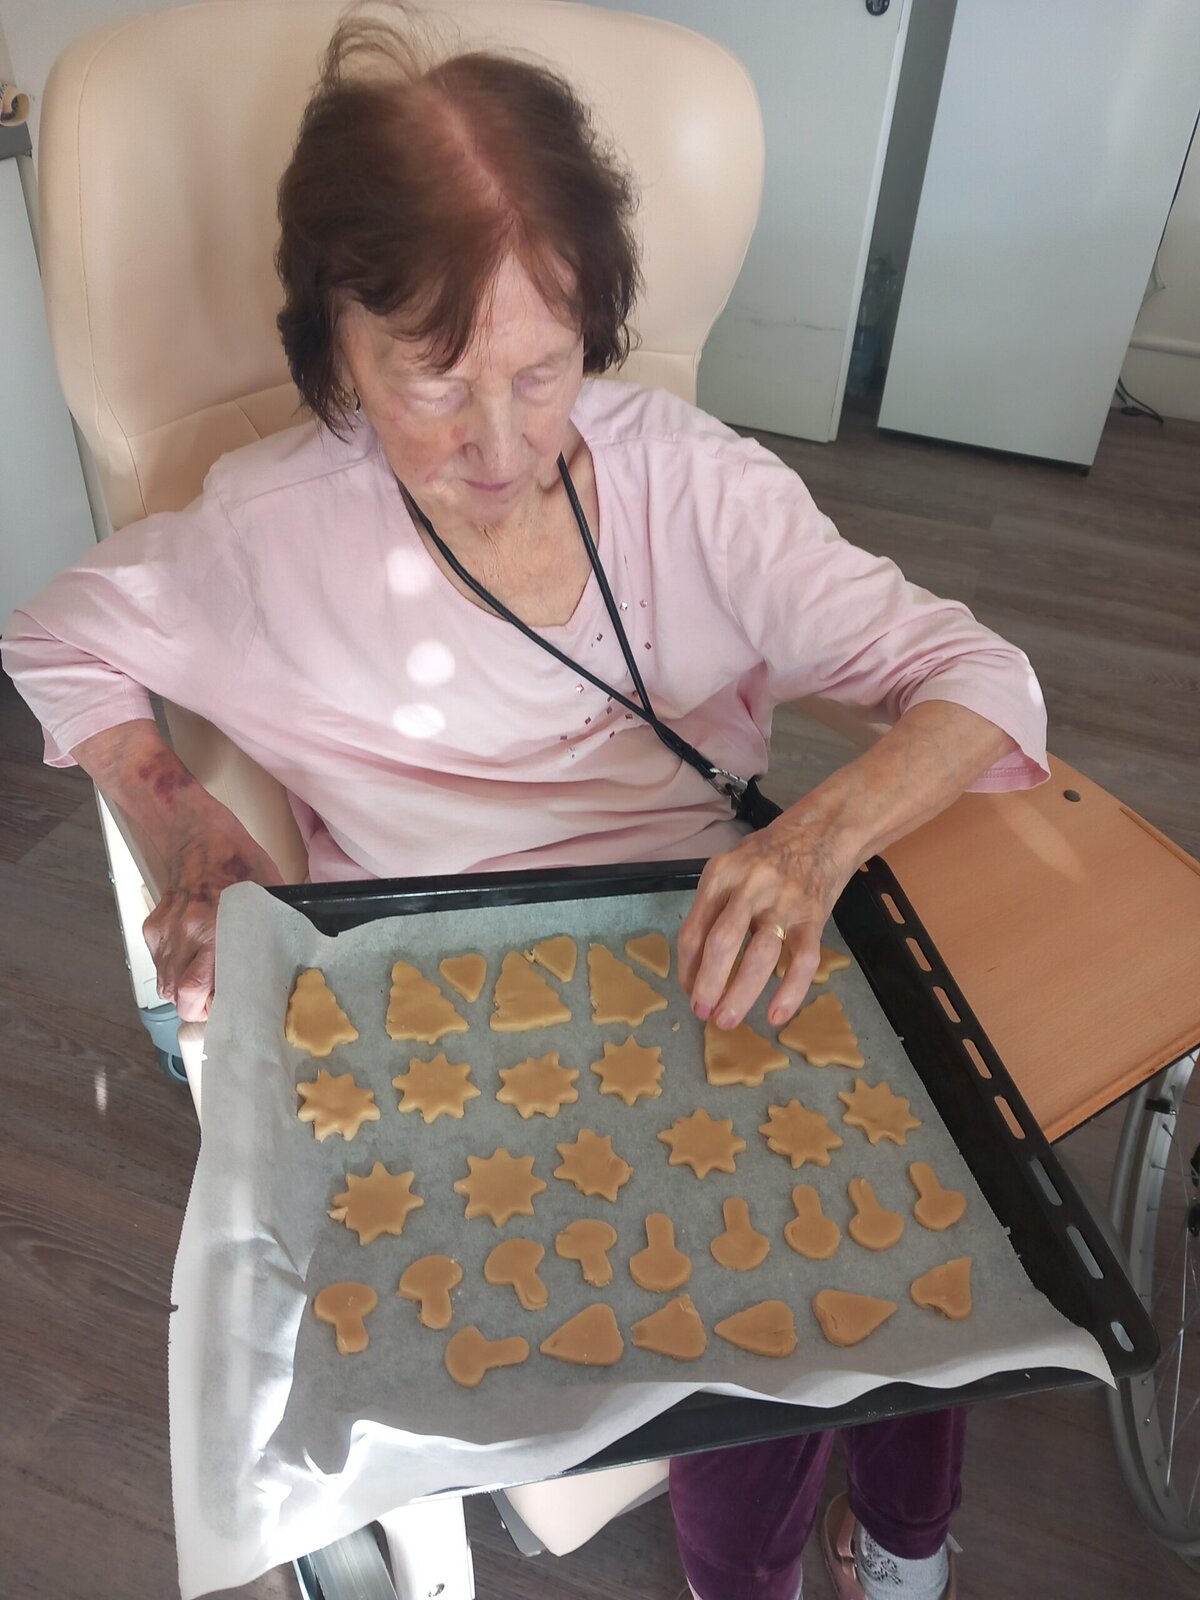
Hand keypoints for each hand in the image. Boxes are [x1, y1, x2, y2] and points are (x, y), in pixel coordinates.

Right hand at [143, 826, 282, 1021]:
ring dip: (182, 991)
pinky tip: (190, 958)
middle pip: (177, 995)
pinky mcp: (152, 927)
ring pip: (165, 984)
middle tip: (214, 1003)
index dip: (207, 1011)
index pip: (196, 989)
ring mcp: (164, 931)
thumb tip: (281, 966)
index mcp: (213, 928)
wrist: (200, 836)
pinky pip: (157, 964)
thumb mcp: (268, 898)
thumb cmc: (240, 864)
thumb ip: (266, 934)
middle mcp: (184, 934)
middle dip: (194, 1007)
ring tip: (204, 980)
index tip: (225, 1013)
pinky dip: (171, 970)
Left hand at [676, 815, 855, 1031]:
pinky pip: (803, 960)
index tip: (687, 991)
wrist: (822, 832)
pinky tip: (777, 1016)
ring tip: (727, 1020)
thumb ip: (713, 906)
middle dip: (707, 983)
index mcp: (721, 876)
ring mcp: (784, 902)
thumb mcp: (731, 867)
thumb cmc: (768, 855)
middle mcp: (749, 887)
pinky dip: (790, 992)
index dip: (687, 967)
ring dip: (740, 993)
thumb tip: (697, 965)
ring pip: (760, 956)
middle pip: (722, 942)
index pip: (694, 928)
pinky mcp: (813, 917)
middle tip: (701, 1013)